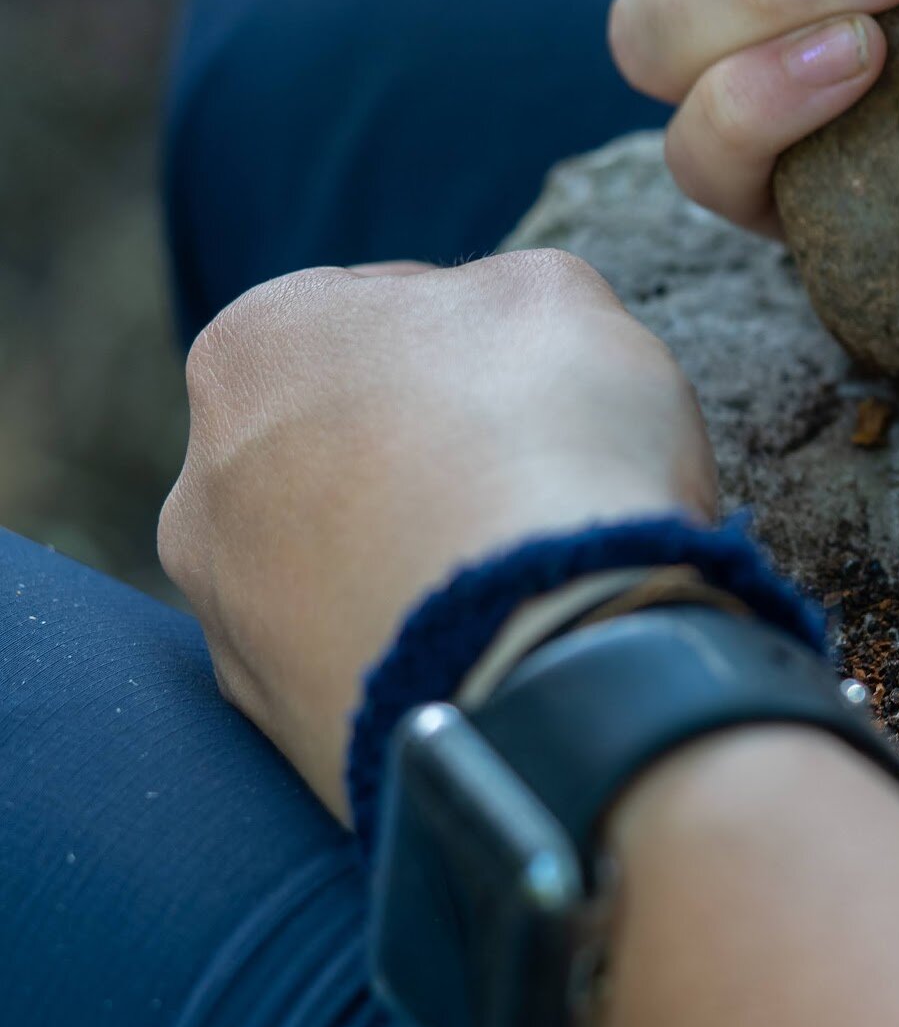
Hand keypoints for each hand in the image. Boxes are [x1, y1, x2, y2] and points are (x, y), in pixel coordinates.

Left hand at [159, 251, 718, 817]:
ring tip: (521, 596)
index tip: (541, 396)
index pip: (373, 321)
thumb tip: (488, 330)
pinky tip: (499, 661)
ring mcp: (230, 619)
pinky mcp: (277, 732)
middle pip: (335, 452)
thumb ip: (504, 294)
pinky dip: (417, 663)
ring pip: (335, 574)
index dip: (474, 353)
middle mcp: (205, 479)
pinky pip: (360, 675)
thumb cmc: (556, 452)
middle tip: (530, 497)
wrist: (558, 663)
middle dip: (418, 467)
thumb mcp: (565, 303)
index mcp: (258, 342)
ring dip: (411, 573)